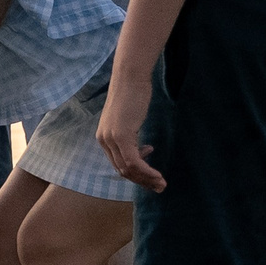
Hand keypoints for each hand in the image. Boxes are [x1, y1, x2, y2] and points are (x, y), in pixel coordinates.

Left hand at [96, 67, 165, 192]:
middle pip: (122, 170)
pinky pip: (134, 162)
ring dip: (146, 179)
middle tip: (158, 186)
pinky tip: (157, 174)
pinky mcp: (121, 136)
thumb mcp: (128, 120)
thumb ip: (130, 135)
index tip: (150, 172)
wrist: (130, 77)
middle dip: (142, 181)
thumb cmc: (132, 95)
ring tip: (161, 183)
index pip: (118, 164)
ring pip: (128, 169)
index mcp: (103, 138)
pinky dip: (147, 171)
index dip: (135, 173)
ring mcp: (111, 139)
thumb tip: (141, 149)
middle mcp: (104, 140)